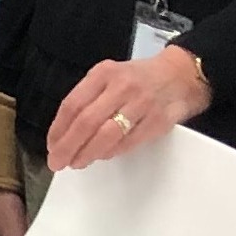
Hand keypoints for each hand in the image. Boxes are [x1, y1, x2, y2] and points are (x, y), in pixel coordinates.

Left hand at [46, 48, 211, 170]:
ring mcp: (142, 103)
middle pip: (87, 121)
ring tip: (78, 162)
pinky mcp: (159, 120)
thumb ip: (89, 98)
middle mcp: (121, 86)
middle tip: (58, 161)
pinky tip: (103, 156)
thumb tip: (65, 132)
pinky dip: (113, 152)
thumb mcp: (110, 76)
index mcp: (103, 73)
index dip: (58, 129)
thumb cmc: (140, 79)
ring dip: (89, 152)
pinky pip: (130, 141)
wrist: (183, 74)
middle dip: (68, 146)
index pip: (72, 104)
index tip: (51, 146)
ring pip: (108, 134)